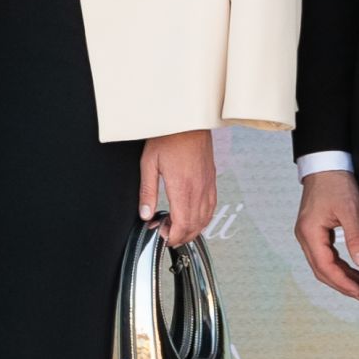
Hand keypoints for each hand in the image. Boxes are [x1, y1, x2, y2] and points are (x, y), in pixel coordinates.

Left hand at [137, 128, 215, 247]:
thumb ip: (147, 192)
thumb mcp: (149, 163)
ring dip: (193, 228)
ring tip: (178, 229)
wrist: (188, 119)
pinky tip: (194, 216)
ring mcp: (208, 184)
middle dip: (182, 236)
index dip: (174, 237)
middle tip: (167, 235)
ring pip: (206, 217)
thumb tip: (146, 214)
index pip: (183, 224)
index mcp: (183, 188)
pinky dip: (203, 217)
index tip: (164, 238)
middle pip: (195, 225)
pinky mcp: (212, 179)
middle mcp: (199, 189)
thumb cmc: (169, 136)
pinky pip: (212, 205)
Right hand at [294, 169, 358, 301]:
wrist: (327, 163)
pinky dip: (339, 265)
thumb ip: (356, 237)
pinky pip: (325, 255)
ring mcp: (309, 234)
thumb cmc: (335, 182)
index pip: (325, 268)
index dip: (344, 284)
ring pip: (323, 264)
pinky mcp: (315, 230)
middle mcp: (305, 236)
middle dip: (342, 285)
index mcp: (310, 233)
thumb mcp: (350, 210)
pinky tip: (353, 268)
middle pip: (321, 271)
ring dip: (341, 276)